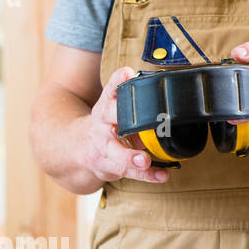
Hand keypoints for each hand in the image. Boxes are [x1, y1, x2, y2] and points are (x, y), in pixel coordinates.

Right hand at [77, 67, 168, 184]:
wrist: (80, 149)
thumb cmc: (108, 126)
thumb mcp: (116, 110)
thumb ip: (135, 104)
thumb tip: (168, 101)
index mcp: (106, 104)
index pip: (110, 89)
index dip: (118, 81)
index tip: (127, 73)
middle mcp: (101, 122)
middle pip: (109, 117)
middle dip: (122, 119)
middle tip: (138, 122)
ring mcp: (102, 145)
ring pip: (115, 152)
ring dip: (130, 157)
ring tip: (144, 160)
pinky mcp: (106, 165)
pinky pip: (126, 171)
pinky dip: (146, 174)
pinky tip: (161, 175)